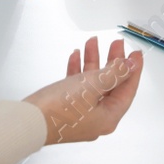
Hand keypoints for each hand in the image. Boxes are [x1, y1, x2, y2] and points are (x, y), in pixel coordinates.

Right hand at [23, 36, 143, 144]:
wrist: (28, 122)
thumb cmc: (60, 108)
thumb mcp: (92, 85)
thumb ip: (113, 74)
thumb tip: (130, 66)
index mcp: (108, 117)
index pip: (127, 90)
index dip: (132, 69)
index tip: (136, 53)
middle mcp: (97, 118)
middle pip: (111, 85)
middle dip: (113, 61)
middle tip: (116, 44)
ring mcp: (81, 114)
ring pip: (93, 83)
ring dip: (93, 61)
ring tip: (92, 42)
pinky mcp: (66, 109)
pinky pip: (77, 87)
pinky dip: (78, 71)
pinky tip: (75, 57)